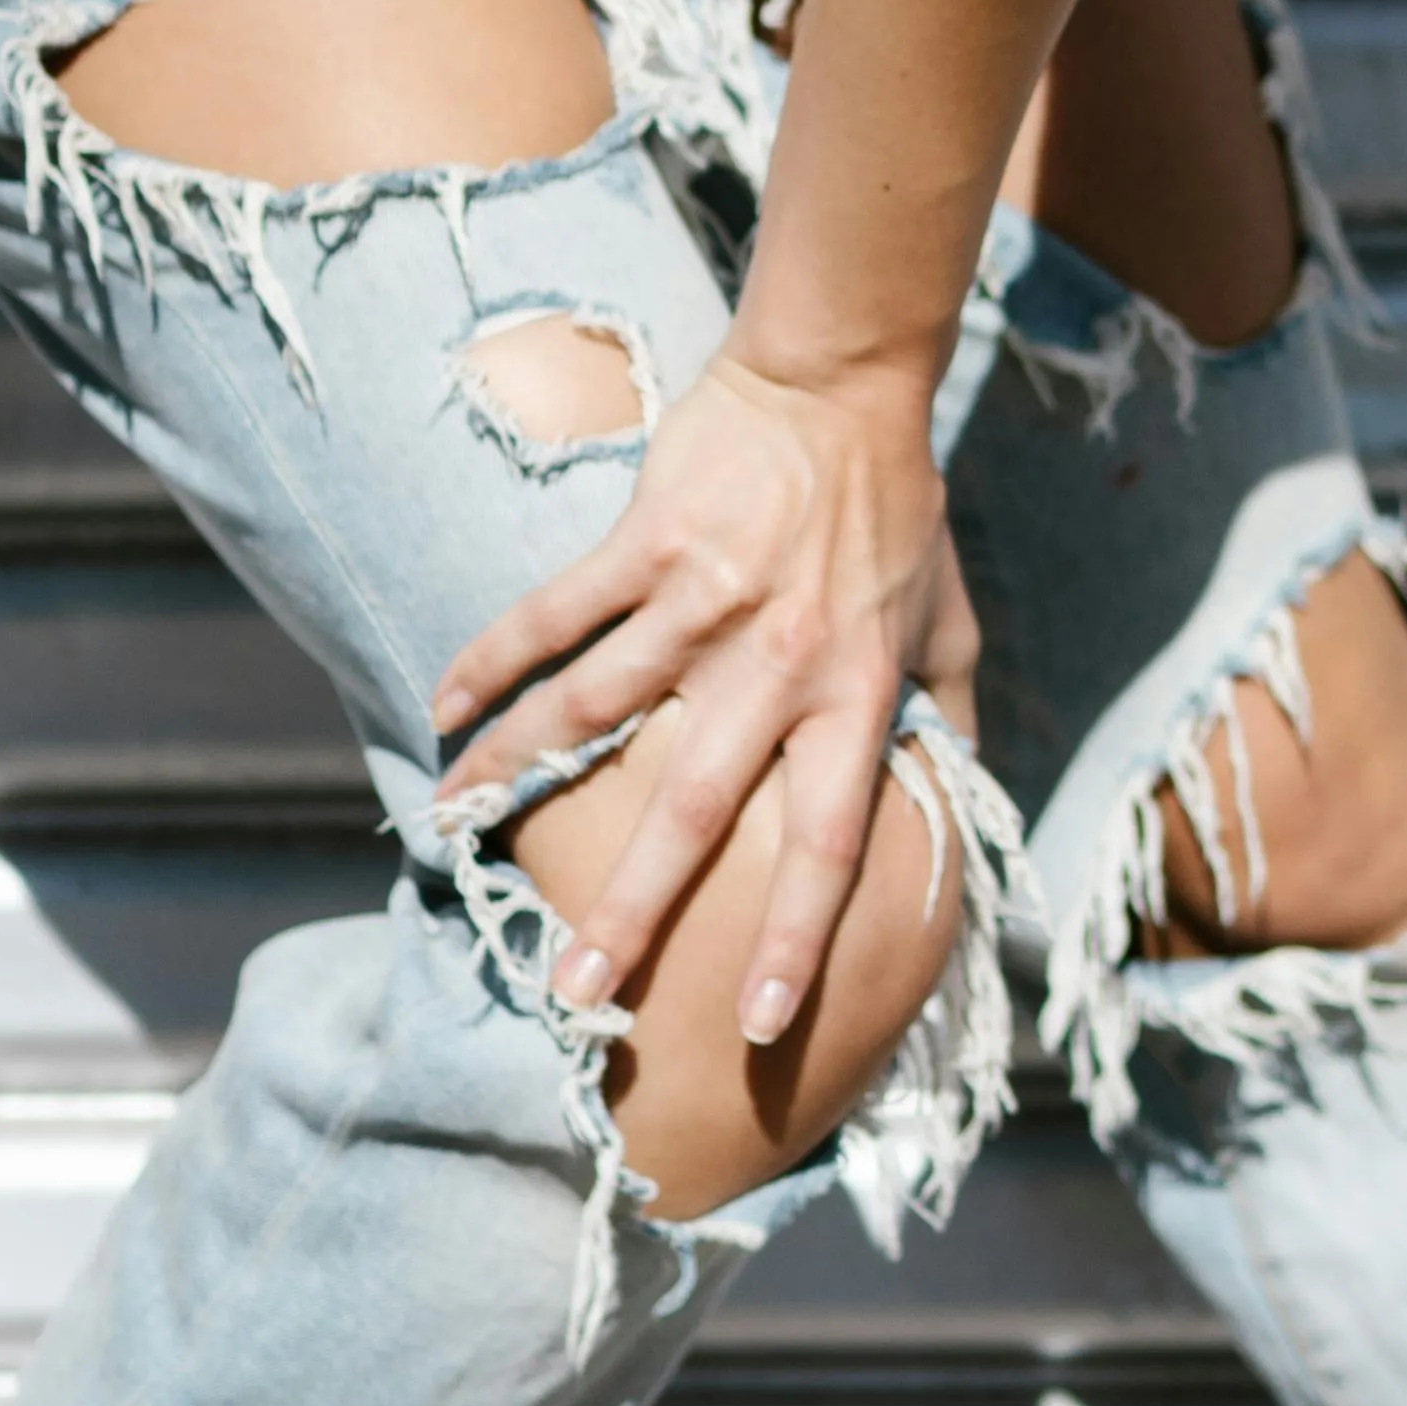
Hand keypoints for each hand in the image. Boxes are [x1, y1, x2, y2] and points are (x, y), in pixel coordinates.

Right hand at [429, 346, 979, 1042]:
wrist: (842, 380)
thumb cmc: (900, 510)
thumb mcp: (949, 625)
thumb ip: (950, 721)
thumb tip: (963, 806)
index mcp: (854, 695)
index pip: (830, 842)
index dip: (797, 936)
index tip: (761, 1025)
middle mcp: (776, 663)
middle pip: (692, 808)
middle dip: (631, 909)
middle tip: (574, 991)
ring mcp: (703, 600)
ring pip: (590, 708)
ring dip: (514, 775)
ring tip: (450, 835)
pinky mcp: (647, 541)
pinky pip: (554, 612)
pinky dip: (493, 659)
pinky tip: (443, 706)